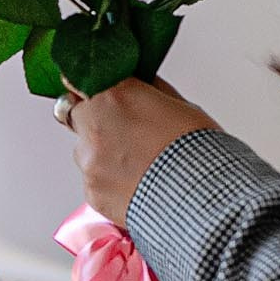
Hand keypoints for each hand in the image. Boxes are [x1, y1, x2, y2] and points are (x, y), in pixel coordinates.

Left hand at [63, 78, 219, 222]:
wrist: (201, 199)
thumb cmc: (198, 153)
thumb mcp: (182, 107)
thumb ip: (151, 91)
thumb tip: (139, 85)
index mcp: (116, 96)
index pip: (79, 80)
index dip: (90, 89)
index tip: (99, 96)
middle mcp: (95, 126)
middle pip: (78, 115)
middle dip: (95, 121)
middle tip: (126, 133)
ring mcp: (90, 161)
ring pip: (85, 151)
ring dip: (103, 154)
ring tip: (140, 166)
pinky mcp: (91, 191)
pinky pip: (94, 181)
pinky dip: (109, 182)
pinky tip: (138, 184)